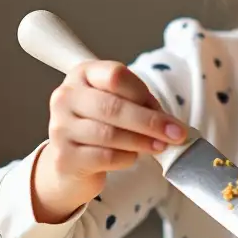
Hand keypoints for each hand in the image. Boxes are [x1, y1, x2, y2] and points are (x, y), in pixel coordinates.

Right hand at [33, 61, 184, 220]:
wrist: (73, 162)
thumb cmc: (103, 125)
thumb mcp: (118, 104)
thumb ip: (140, 104)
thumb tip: (169, 122)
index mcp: (82, 75)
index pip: (115, 75)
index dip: (142, 92)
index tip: (162, 109)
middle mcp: (66, 98)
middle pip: (112, 106)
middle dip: (150, 121)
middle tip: (176, 133)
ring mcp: (60, 128)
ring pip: (109, 134)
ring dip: (142, 141)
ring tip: (160, 146)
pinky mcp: (65, 158)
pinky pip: (104, 157)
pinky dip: (126, 158)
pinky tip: (133, 157)